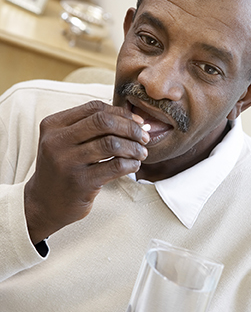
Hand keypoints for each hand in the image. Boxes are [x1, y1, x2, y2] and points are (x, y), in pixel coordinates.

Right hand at [24, 100, 149, 243]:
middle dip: (130, 128)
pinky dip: (130, 164)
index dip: (121, 112)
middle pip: (104, 122)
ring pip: (111, 143)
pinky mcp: (80, 183)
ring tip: (141, 153)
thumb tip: (133, 119)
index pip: (94, 108)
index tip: (137, 122)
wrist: (44, 203)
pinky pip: (114, 166)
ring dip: (134, 147)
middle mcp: (57, 141)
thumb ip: (89, 127)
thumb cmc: (63, 169)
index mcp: (54, 125)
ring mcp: (68, 162)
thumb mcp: (65, 142)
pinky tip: (134, 165)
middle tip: (144, 136)